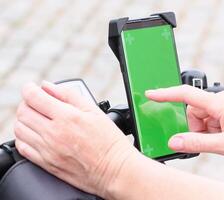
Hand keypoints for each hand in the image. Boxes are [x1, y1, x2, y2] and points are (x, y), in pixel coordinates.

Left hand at [14, 81, 138, 198]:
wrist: (114, 170)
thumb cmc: (109, 141)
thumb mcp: (94, 111)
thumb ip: (69, 95)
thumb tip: (48, 86)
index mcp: (67, 117)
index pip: (33, 97)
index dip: (29, 88)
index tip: (32, 88)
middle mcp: (53, 133)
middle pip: (23, 111)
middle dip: (27, 103)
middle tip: (37, 102)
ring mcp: (48, 150)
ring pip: (20, 129)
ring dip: (24, 119)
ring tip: (37, 118)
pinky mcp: (46, 164)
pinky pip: (22, 148)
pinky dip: (24, 137)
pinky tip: (35, 134)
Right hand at [146, 85, 223, 161]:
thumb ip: (198, 143)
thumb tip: (176, 141)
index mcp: (221, 103)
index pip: (187, 95)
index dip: (166, 94)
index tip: (151, 94)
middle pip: (196, 111)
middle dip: (198, 127)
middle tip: (214, 141)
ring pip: (207, 115)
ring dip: (209, 129)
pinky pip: (217, 114)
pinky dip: (217, 126)